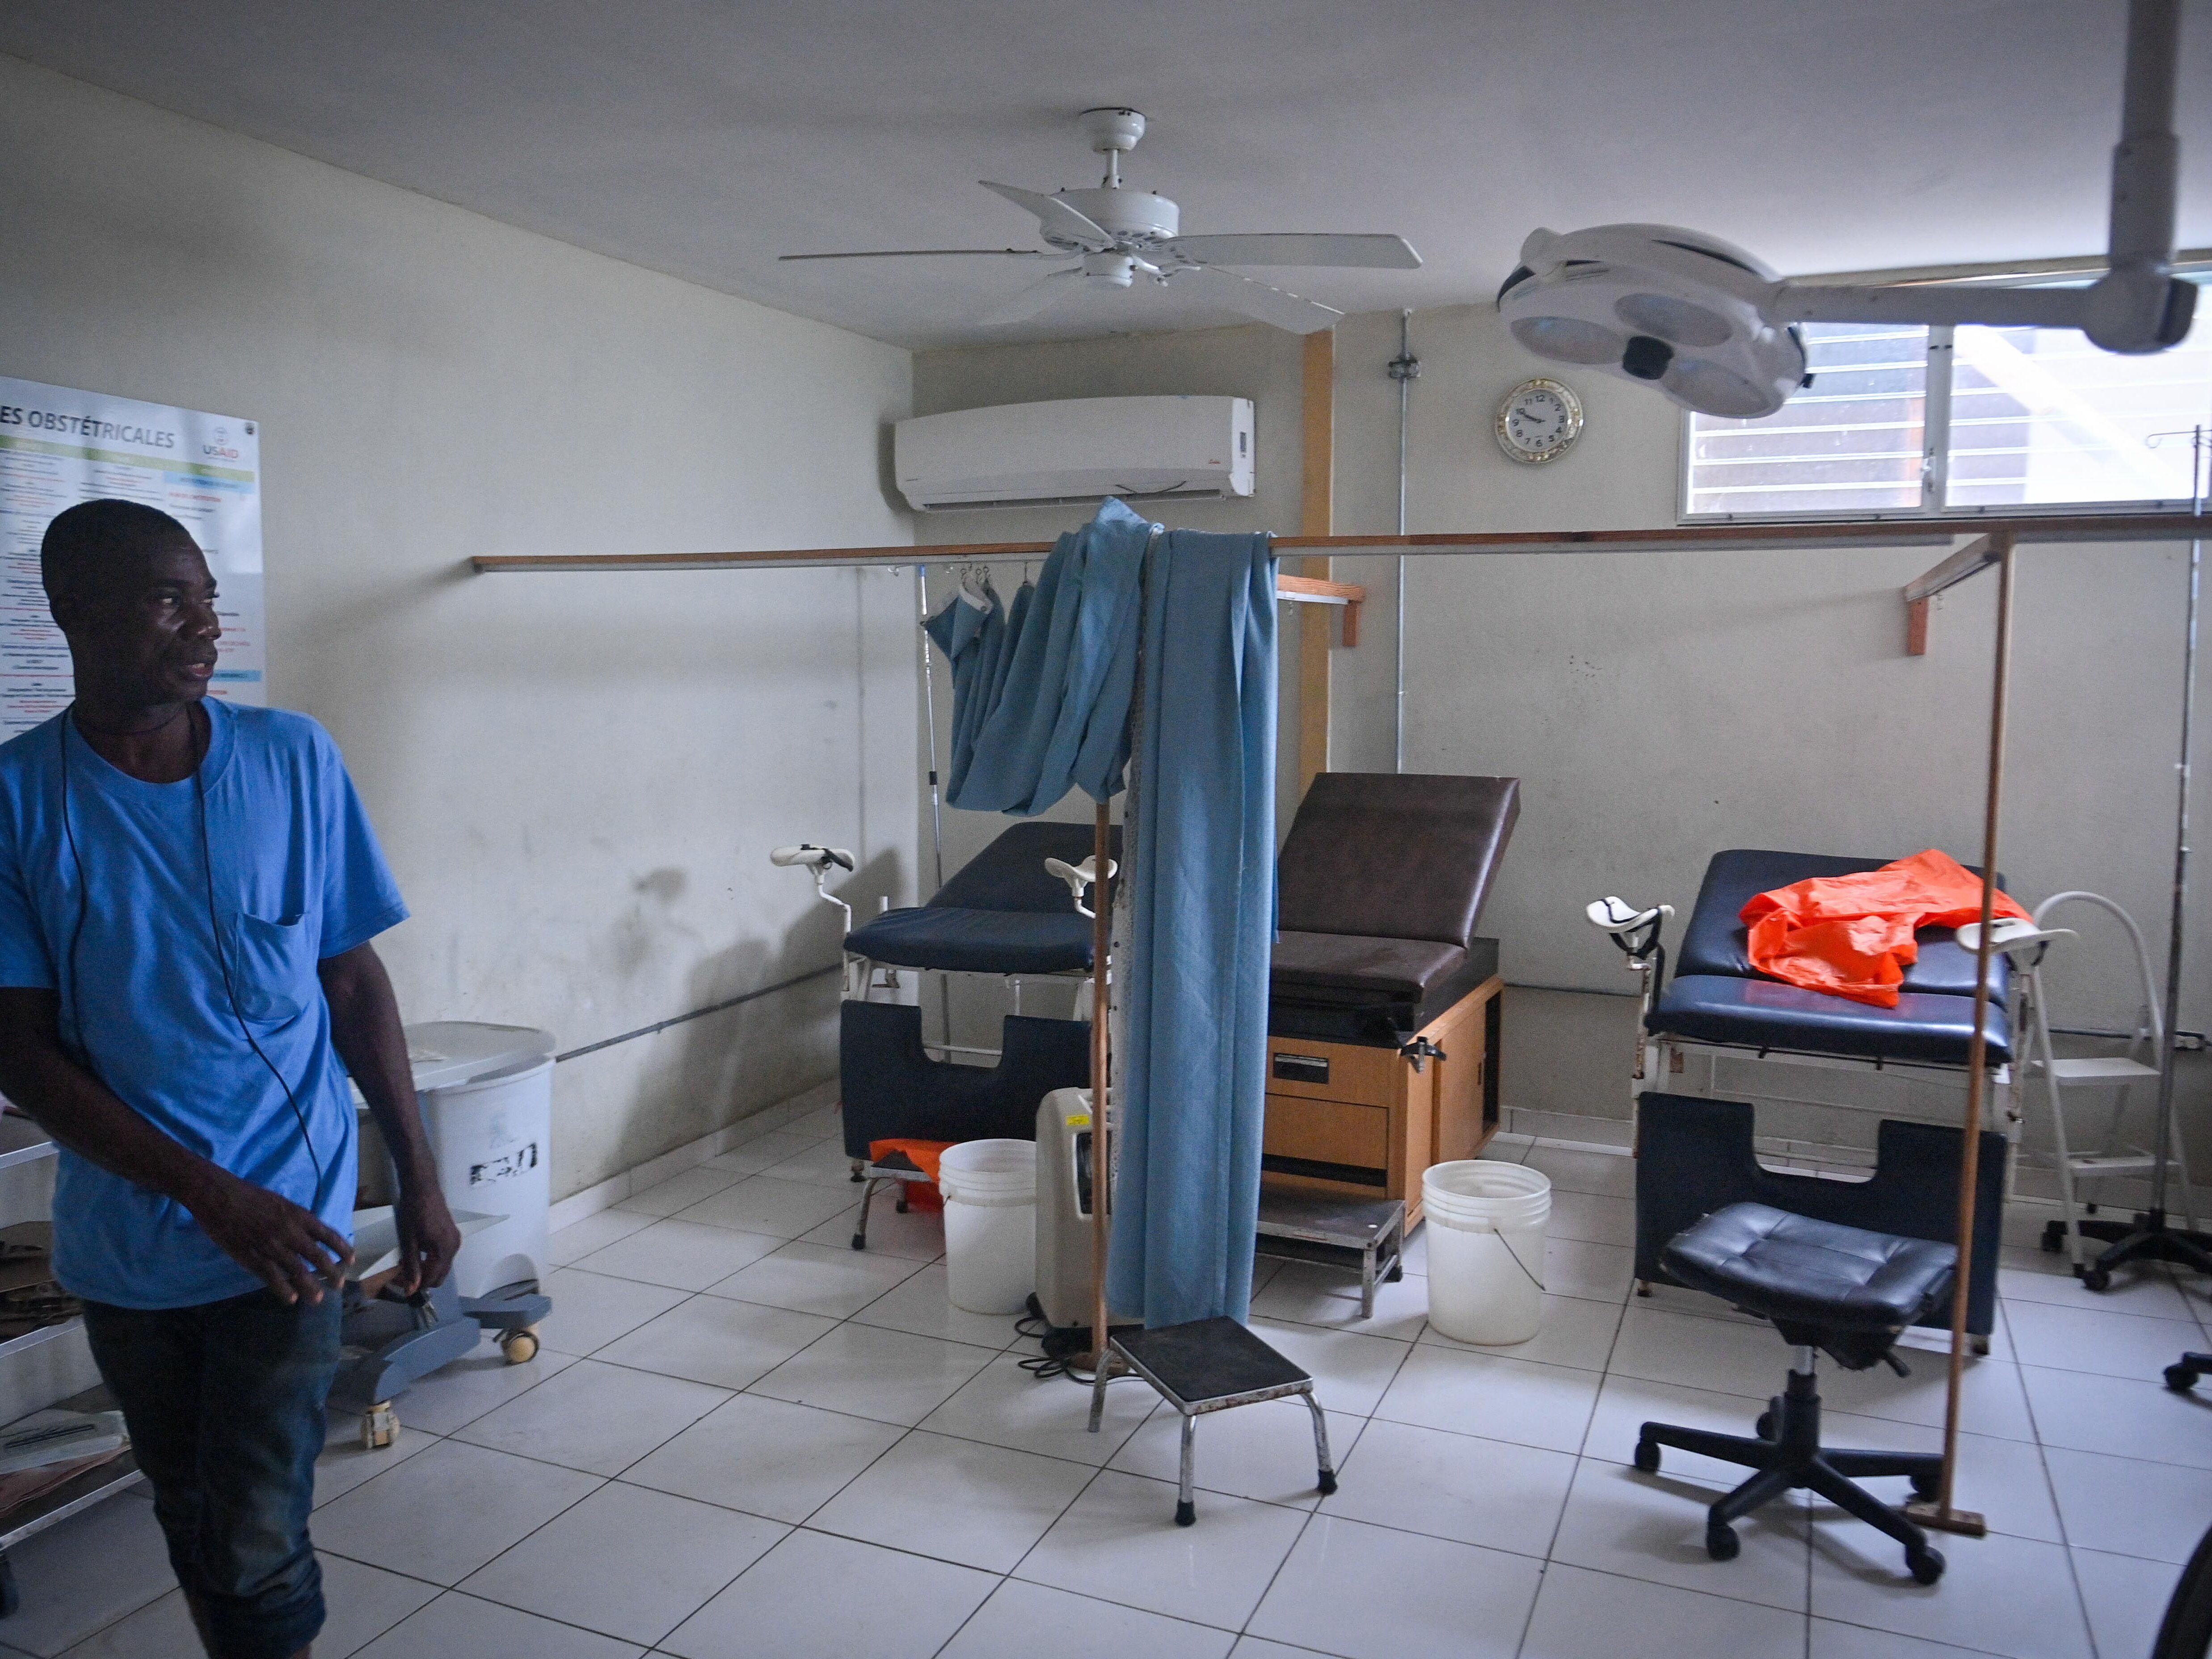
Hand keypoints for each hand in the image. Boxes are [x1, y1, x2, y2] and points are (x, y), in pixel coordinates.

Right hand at [188, 1172, 353, 1305]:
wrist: (220, 1196)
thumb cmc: (250, 1196)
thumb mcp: (282, 1202)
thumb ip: (296, 1218)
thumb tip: (310, 1233)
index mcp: (298, 1215)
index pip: (328, 1234)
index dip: (341, 1248)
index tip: (350, 1259)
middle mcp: (290, 1232)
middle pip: (317, 1256)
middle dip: (331, 1272)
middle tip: (338, 1285)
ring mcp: (272, 1246)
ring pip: (297, 1270)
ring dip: (310, 1286)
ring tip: (317, 1299)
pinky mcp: (252, 1257)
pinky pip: (271, 1277)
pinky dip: (283, 1289)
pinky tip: (290, 1299)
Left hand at [392, 1180, 461, 1296]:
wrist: (422, 1188)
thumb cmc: (413, 1213)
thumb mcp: (408, 1242)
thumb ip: (411, 1267)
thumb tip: (410, 1290)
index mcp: (445, 1250)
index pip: (433, 1279)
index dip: (414, 1284)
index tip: (398, 1281)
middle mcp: (455, 1247)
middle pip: (440, 1275)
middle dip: (421, 1278)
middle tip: (401, 1273)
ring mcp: (455, 1240)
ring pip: (442, 1266)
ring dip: (425, 1269)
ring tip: (406, 1262)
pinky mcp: (452, 1234)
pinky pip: (444, 1255)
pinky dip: (431, 1259)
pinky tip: (417, 1252)